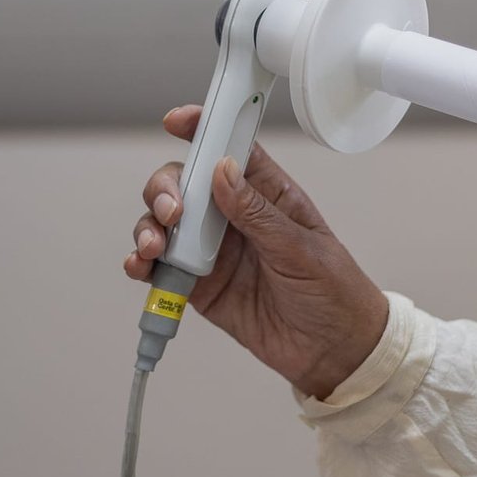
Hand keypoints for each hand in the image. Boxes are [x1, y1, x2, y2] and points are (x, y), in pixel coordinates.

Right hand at [125, 106, 388, 398]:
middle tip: (172, 212)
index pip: (230, 149)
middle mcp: (234, 217)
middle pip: (184, 183)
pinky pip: (161, 267)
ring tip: (154, 246)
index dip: (203, 128)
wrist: (335, 354)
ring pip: (165, 223)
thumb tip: (222, 170)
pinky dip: (142, 263)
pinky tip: (141, 266)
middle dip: (166, 189)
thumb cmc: (335, 293)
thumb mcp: (302, 249)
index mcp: (267, 194)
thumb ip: (257, 212)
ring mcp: (213, 250)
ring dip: (149, 227)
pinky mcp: (199, 286)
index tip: (178, 122)